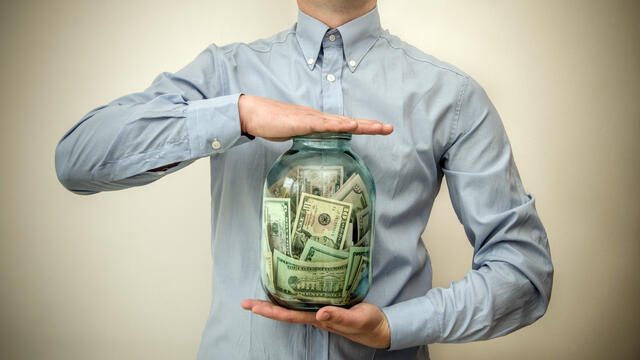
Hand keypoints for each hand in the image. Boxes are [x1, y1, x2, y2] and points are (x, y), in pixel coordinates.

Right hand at [238, 95, 393, 140]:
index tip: (380, 130)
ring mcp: (312, 118)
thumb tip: (315, 149)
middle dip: (371, 125)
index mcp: (318, 122)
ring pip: (342, 121)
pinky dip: (340, 124)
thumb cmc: (272, 123)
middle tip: (389, 128)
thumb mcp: (294, 135)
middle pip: (349, 121)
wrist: (254, 114)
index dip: (363, 127)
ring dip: (361, 124)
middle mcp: (319, 118)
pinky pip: (324, 124)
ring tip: (378, 127)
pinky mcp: (303, 122)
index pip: (345, 125)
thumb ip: (307, 139)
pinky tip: (352, 124)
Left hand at [241, 299, 390, 348]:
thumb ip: (340, 317)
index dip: (270, 312)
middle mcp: (316, 316)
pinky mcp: (328, 305)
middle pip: (285, 313)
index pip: (290, 316)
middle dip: (265, 307)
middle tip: (244, 302)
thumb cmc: (369, 324)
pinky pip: (304, 301)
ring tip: (258, 295)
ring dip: (275, 302)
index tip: (252, 307)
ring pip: (292, 307)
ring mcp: (320, 312)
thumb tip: (320, 314)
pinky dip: (292, 295)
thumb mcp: (357, 319)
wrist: (380, 328)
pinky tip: (287, 289)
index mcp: (320, 320)